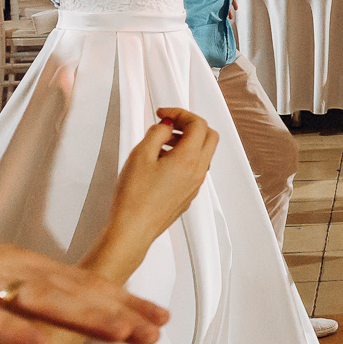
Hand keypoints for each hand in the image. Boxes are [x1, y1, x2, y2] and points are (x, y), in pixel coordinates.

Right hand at [97, 110, 216, 266]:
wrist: (133, 230)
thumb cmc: (134, 196)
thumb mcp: (140, 155)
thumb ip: (157, 133)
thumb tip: (167, 125)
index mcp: (189, 159)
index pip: (198, 124)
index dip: (180, 113)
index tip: (163, 114)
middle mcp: (198, 172)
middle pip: (209, 136)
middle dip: (190, 125)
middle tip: (168, 124)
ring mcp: (195, 185)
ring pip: (203, 153)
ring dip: (188, 141)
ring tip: (161, 144)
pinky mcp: (188, 195)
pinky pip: (195, 168)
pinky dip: (185, 157)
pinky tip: (161, 162)